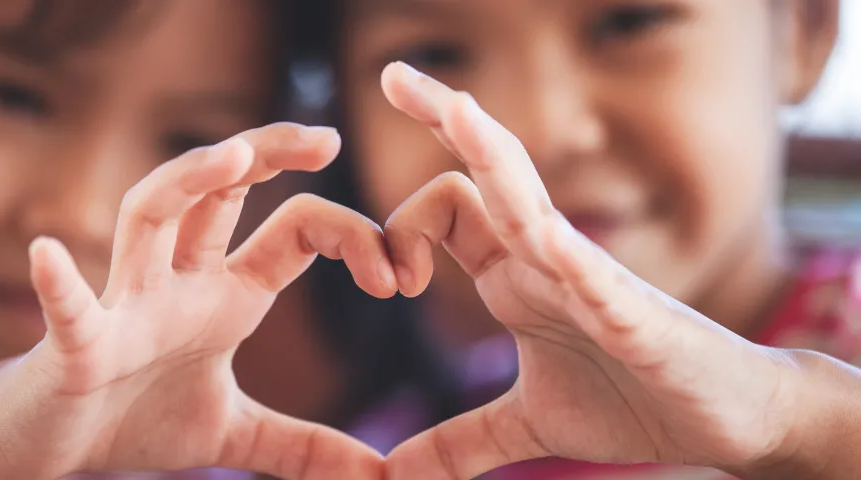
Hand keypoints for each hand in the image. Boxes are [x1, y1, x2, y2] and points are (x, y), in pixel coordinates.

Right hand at [0, 124, 394, 479]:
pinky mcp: (76, 347)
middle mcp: (179, 282)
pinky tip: (49, 256)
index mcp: (225, 294)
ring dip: (186, 182)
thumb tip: (376, 476)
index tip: (396, 276)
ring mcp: (126, 306)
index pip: (293, 233)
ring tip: (233, 154)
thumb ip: (303, 445)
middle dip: (268, 153)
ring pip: (150, 218)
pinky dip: (58, 286)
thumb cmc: (137, 418)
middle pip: (222, 191)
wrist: (54, 444)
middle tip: (327, 136)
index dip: (348, 237)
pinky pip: (68, 310)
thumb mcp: (236, 432)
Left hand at [379, 62, 802, 478]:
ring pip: (535, 203)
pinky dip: (571, 259)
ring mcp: (590, 280)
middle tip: (393, 72)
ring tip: (454, 108)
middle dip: (443, 119)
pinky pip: (598, 278)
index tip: (387, 282)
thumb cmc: (631, 401)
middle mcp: (545, 260)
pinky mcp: (634, 316)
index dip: (400, 233)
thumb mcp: (526, 424)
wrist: (721, 419)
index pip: (448, 211)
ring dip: (494, 156)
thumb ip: (460, 440)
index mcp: (514, 275)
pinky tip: (545, 237)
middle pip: (487, 174)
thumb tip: (393, 475)